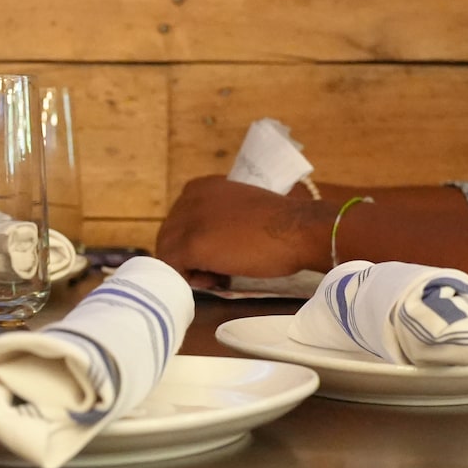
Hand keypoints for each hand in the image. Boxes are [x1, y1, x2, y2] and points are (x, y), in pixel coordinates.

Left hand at [155, 176, 327, 281]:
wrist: (299, 230)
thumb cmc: (281, 224)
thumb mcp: (240, 210)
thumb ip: (219, 218)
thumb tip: (209, 243)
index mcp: (200, 187)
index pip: (179, 222)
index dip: (195, 243)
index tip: (219, 254)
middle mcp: (188, 198)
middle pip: (170, 237)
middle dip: (190, 258)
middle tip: (219, 270)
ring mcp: (188, 220)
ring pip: (168, 253)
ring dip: (190, 269)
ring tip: (219, 275)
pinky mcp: (191, 244)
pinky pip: (173, 268)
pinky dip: (191, 280)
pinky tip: (218, 278)